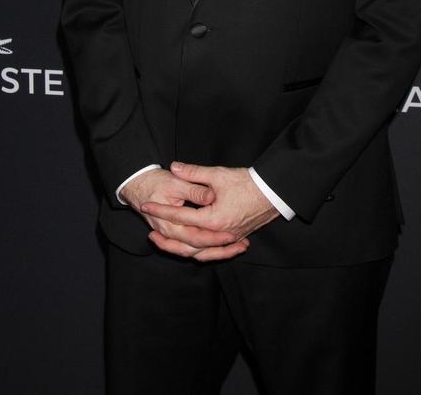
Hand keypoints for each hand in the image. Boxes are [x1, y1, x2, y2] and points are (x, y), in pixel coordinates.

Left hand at [141, 162, 278, 262]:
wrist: (272, 192)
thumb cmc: (247, 182)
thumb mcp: (218, 175)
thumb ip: (194, 172)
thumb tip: (174, 167)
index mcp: (213, 220)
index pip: (180, 217)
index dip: (161, 211)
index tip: (147, 206)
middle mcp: (219, 235)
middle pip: (186, 243)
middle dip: (166, 238)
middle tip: (150, 232)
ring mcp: (227, 239)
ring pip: (199, 252)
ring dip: (180, 249)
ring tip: (165, 244)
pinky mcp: (234, 239)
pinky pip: (212, 252)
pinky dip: (199, 252)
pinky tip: (191, 248)